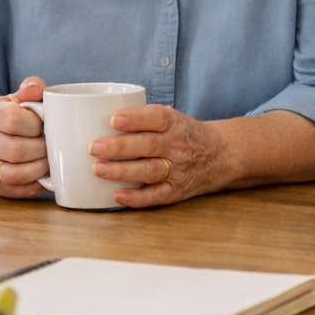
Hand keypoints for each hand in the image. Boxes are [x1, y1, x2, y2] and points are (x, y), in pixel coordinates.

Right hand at [0, 77, 48, 198]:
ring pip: (13, 174)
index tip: (44, 125)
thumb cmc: (11, 116)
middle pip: (15, 150)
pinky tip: (43, 178)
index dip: (35, 125)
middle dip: (41, 150)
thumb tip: (37, 88)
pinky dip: (32, 186)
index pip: (13, 121)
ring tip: (49, 162)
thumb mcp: (18, 98)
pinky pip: (13, 191)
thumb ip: (31, 89)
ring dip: (38, 170)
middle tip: (53, 146)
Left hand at [88, 105, 233, 207]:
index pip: (156, 118)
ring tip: (98, 169)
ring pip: (150, 170)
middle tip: (94, 147)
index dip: (135, 119)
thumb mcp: (170, 117)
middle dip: (119, 147)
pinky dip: (137, 197)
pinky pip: (156, 196)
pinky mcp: (176, 190)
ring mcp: (177, 169)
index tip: (113, 120)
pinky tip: (118, 195)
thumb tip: (95, 117)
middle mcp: (176, 145)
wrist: (219, 155)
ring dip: (123, 171)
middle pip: (148, 145)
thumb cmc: (183, 134)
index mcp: (174, 123)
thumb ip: (142, 118)